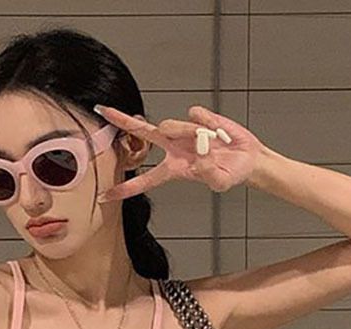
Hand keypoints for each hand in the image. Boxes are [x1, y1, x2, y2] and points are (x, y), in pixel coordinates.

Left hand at [94, 103, 264, 199]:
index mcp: (174, 170)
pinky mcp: (197, 117)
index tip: (104, 197)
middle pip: (142, 133)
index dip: (125, 189)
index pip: (145, 180)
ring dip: (188, 133)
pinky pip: (195, 115)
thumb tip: (198, 159)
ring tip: (211, 142)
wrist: (248, 158)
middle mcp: (173, 149)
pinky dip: (207, 122)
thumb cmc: (231, 173)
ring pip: (170, 124)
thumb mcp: (221, 183)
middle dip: (123, 121)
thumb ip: (209, 175)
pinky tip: (217, 131)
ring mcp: (183, 132)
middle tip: (102, 111)